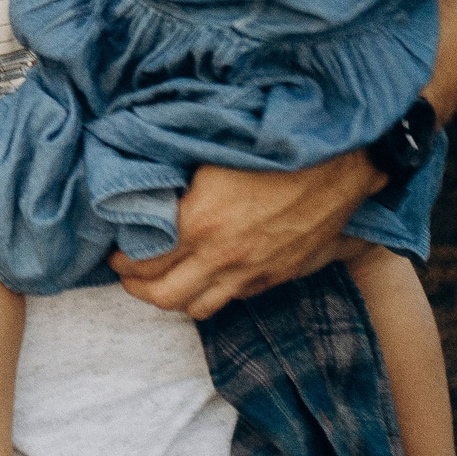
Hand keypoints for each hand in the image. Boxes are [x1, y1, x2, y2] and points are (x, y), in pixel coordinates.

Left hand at [108, 154, 380, 319]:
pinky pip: (232, 298)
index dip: (122, 261)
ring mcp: (252, 272)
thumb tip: (151, 194)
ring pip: (198, 308)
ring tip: (162, 282)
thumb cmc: (274, 147)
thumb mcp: (212, 156)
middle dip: (138, 288)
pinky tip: (206, 276)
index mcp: (200, 223)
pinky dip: (212, 293)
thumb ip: (179, 184)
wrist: (341, 162)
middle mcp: (223, 256)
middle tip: (128, 274)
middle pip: (164, 296)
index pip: (144, 261)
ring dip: (174, 298)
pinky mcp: (277, 276)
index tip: (115, 253)